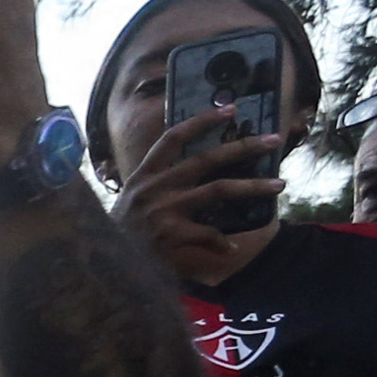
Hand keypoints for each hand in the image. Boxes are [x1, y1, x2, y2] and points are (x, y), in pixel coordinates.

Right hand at [114, 106, 286, 265]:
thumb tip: (189, 170)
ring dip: (253, 187)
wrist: (98, 267)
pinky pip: (208, 234)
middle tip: (273, 140)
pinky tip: (230, 247)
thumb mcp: (130, 200)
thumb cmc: (117, 234)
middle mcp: (154, 188)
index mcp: (143, 175)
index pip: (174, 138)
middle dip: (244, 147)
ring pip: (218, 190)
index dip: (202, 121)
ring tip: (278, 184)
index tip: (230, 109)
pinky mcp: (171, 236)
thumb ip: (155, 184)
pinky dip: (221, 242)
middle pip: (207, 159)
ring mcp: (164, 211)